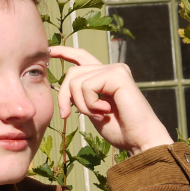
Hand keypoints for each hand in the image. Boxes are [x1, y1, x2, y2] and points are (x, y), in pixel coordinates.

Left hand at [50, 46, 172, 154]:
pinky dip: (90, 104)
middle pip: (72, 73)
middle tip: (67, 115)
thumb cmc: (119, 129)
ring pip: (76, 81)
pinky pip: (86, 86)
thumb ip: (80, 96)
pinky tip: (106, 111)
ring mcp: (115, 69)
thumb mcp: (92, 110)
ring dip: (81, 105)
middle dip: (64, 96)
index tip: (50, 50)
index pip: (82, 57)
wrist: (139, 139)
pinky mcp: (117, 74)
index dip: (65, 52)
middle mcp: (111, 68)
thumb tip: (62, 87)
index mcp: (104, 76)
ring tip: (98, 115)